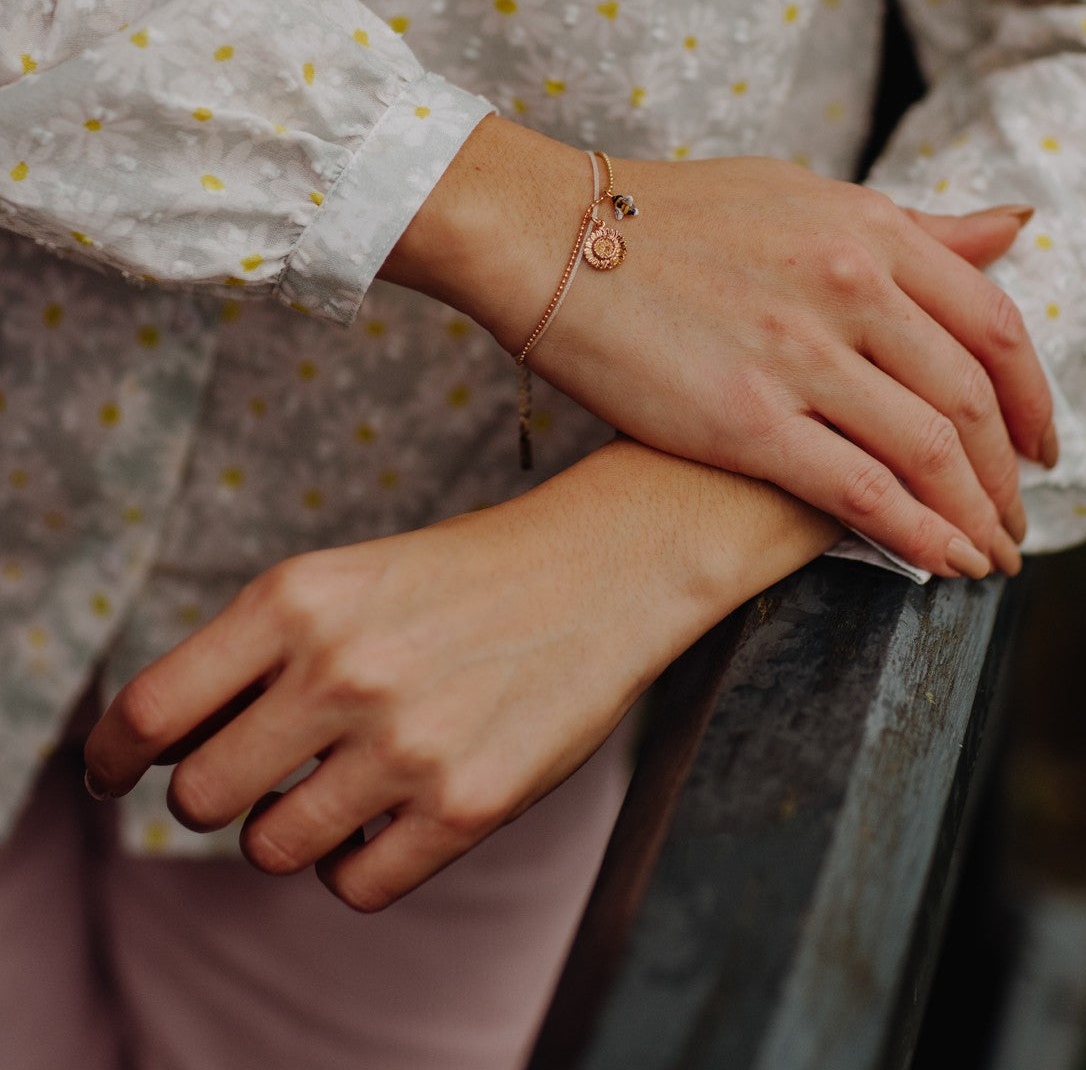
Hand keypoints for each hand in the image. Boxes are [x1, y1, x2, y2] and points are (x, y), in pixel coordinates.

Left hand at [83, 443, 838, 909]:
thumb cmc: (462, 574)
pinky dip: (355, 862)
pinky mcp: (466, 805)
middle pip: (199, 797)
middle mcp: (341, 669)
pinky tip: (389, 814)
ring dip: (289, 829)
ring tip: (340, 785)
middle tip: (261, 771)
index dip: (112, 758)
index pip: (151, 712)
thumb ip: (255, 654)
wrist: (604, 567)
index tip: (114, 775)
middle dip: (218, 793)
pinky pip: (352, 885)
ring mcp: (405, 744)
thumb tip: (166, 754)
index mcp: (297, 598)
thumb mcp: (344, 579)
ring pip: (271, 849)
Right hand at [386, 118, 1052, 578]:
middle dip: (1007, 474)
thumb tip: (1012, 230)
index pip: (993, 326)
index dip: (1032, 398)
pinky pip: (862, 494)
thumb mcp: (804, 196)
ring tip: (986, 553)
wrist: (549, 235)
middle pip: (971, 399)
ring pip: (930, 452)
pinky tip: (942, 563)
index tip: (1038, 445)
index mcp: (870, 228)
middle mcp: (851, 285)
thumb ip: (911, 227)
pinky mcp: (745, 419)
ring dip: (974, 515)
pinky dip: (918, 537)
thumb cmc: (670, 215)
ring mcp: (799, 353)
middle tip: (1015, 517)